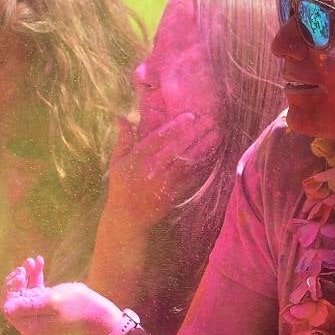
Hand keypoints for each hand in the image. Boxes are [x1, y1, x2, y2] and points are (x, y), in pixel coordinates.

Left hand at [1, 257, 121, 334]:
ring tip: (32, 261)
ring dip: (26, 274)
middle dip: (16, 281)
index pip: (8, 308)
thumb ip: (28, 305)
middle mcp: (31, 321)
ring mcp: (37, 312)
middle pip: (13, 299)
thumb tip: (5, 308)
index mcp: (30, 327)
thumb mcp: (51, 302)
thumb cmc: (76, 305)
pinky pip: (34, 287)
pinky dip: (35, 275)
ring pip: (22, 290)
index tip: (21, 275)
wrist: (95, 308)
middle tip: (24, 268)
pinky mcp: (44, 302)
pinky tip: (40, 261)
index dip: (11, 290)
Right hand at [103, 113, 220, 227]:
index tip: (190, 116)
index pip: (157, 138)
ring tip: (217, 136)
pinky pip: (191, 178)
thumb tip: (121, 117)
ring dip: (203, 148)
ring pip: (187, 162)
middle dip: (194, 133)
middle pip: (176, 148)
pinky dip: (202, 167)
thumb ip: (123, 139)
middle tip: (210, 121)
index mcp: (137, 158)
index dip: (174, 127)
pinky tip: (213, 156)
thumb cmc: (121, 186)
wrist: (127, 217)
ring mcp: (164, 182)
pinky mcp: (173, 194)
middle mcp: (152, 169)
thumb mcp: (117, 162)